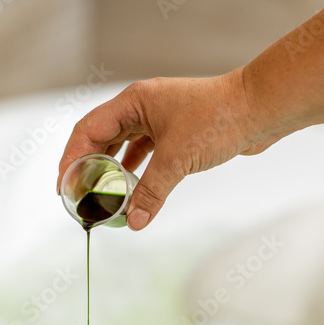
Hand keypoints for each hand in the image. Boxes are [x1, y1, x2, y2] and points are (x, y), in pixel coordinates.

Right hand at [57, 70, 285, 230]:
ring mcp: (159, 118)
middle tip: (78, 195)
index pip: (88, 130)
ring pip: (123, 146)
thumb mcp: (177, 159)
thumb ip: (151, 192)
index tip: (63, 186)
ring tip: (100, 195)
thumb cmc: (219, 119)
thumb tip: (132, 222)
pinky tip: (130, 188)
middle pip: (101, 138)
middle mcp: (142, 107)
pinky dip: (135, 170)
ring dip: (111, 169)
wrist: (260, 109)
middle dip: (88, 166)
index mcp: (133, 102)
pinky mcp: (176, 132)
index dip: (71, 158)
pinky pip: (145, 152)